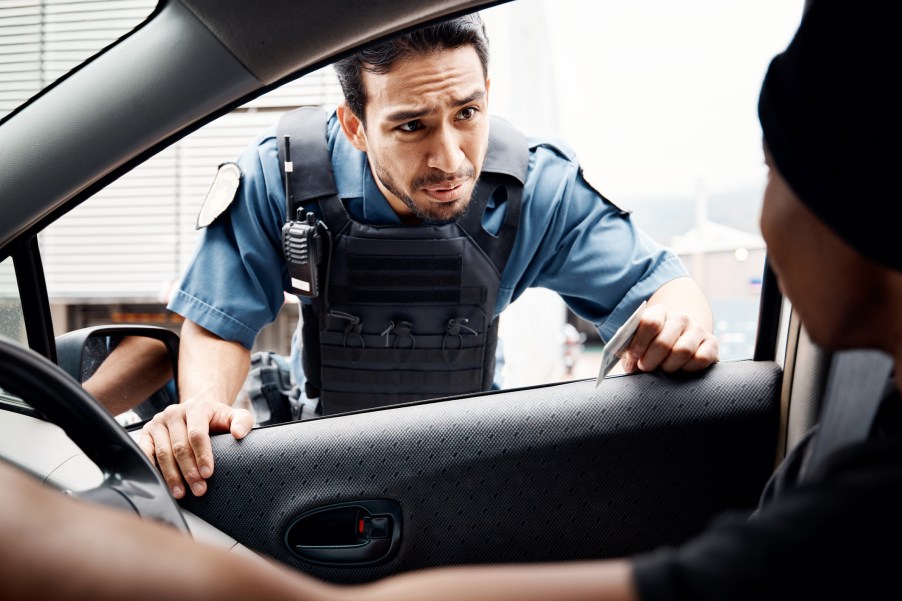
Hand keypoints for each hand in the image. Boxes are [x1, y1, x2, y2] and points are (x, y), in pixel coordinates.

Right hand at [138, 399, 253, 498]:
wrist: (196, 412)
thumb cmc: (216, 419)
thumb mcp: (233, 416)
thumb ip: (243, 421)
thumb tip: (238, 434)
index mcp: (195, 406)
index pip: (197, 433)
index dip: (202, 455)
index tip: (208, 474)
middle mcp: (173, 412)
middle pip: (179, 447)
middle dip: (189, 471)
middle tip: (199, 490)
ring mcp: (157, 422)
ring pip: (162, 453)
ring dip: (172, 476)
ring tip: (181, 493)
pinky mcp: (146, 433)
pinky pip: (145, 453)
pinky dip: (151, 470)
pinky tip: (160, 483)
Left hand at [619, 303, 718, 372]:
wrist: (681, 341)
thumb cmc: (652, 347)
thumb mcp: (638, 344)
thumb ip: (629, 348)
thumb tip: (628, 359)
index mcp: (659, 312)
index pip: (650, 323)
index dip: (639, 344)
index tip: (633, 357)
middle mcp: (680, 318)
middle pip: (664, 342)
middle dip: (651, 360)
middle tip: (645, 367)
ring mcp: (698, 329)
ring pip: (682, 351)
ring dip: (668, 366)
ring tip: (663, 369)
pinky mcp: (712, 343)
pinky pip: (700, 359)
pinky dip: (688, 369)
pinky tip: (681, 369)